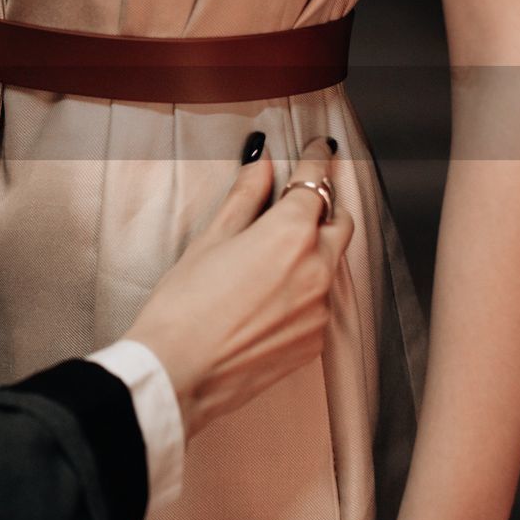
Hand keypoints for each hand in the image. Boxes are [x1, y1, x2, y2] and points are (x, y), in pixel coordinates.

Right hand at [123, 137, 351, 438]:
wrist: (180, 371)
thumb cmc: (185, 305)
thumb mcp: (210, 239)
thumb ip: (245, 197)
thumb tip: (262, 164)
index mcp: (291, 234)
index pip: (316, 182)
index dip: (316, 160)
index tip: (318, 148)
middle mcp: (318, 268)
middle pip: (339, 221)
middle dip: (323, 205)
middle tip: (297, 200)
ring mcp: (322, 308)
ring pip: (333, 263)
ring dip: (315, 249)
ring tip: (274, 254)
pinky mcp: (316, 340)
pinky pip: (323, 301)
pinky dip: (307, 288)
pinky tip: (271, 295)